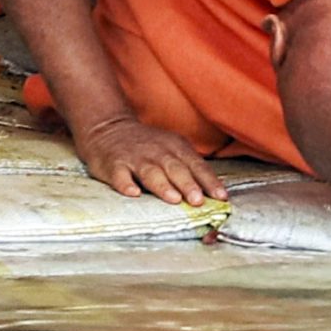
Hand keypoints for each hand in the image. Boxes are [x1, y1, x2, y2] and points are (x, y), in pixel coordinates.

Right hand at [75, 115, 227, 205]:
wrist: (110, 129)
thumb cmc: (149, 147)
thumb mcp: (172, 150)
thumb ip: (189, 169)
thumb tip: (212, 193)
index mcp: (176, 147)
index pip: (196, 165)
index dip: (209, 181)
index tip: (221, 197)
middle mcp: (158, 151)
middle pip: (176, 168)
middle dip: (188, 184)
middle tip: (198, 201)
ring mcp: (135, 157)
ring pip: (151, 172)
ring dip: (163, 186)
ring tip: (174, 199)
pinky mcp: (114, 164)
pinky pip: (120, 175)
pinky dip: (126, 184)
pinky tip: (132, 193)